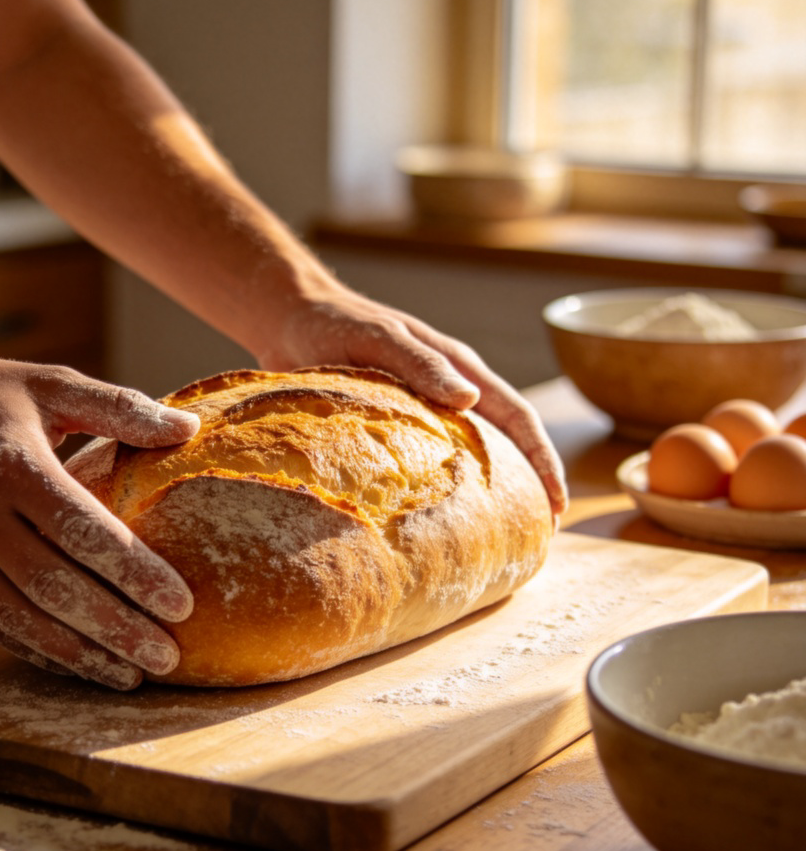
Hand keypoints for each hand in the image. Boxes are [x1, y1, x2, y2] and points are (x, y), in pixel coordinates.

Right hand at [0, 354, 199, 689]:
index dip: (133, 572)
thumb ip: (119, 407)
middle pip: (54, 587)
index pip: (82, 531)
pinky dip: (34, 650)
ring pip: (20, 617)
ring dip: (77, 654)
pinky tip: (76, 666)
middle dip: (115, 629)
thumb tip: (189, 428)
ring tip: (131, 676)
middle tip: (167, 657)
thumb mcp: (50, 383)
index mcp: (13, 466)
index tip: (181, 603)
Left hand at [258, 287, 568, 515]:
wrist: (292, 319)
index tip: (557, 502)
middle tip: (543, 531)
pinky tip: (445, 515)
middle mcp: (450, 388)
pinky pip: (437, 456)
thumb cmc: (334, 325)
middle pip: (507, 438)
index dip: (542, 459)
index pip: (517, 415)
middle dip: (531, 482)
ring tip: (503, 531)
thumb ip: (421, 365)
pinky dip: (452, 485)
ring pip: (475, 450)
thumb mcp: (379, 340)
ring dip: (496, 486)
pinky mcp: (400, 421)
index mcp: (458, 366)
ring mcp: (427, 405)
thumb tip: (470, 398)